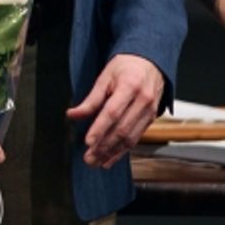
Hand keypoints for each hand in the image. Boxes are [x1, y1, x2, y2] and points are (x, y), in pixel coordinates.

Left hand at [66, 53, 162, 167]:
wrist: (150, 63)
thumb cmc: (125, 67)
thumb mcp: (105, 77)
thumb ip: (90, 99)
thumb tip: (72, 115)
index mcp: (129, 87)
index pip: (112, 112)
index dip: (99, 129)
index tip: (88, 142)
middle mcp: (143, 101)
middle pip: (122, 129)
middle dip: (104, 146)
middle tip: (89, 158)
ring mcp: (150, 112)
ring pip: (130, 137)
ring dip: (113, 152)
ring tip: (97, 162)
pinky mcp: (151, 119)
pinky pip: (136, 138)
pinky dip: (123, 150)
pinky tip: (111, 157)